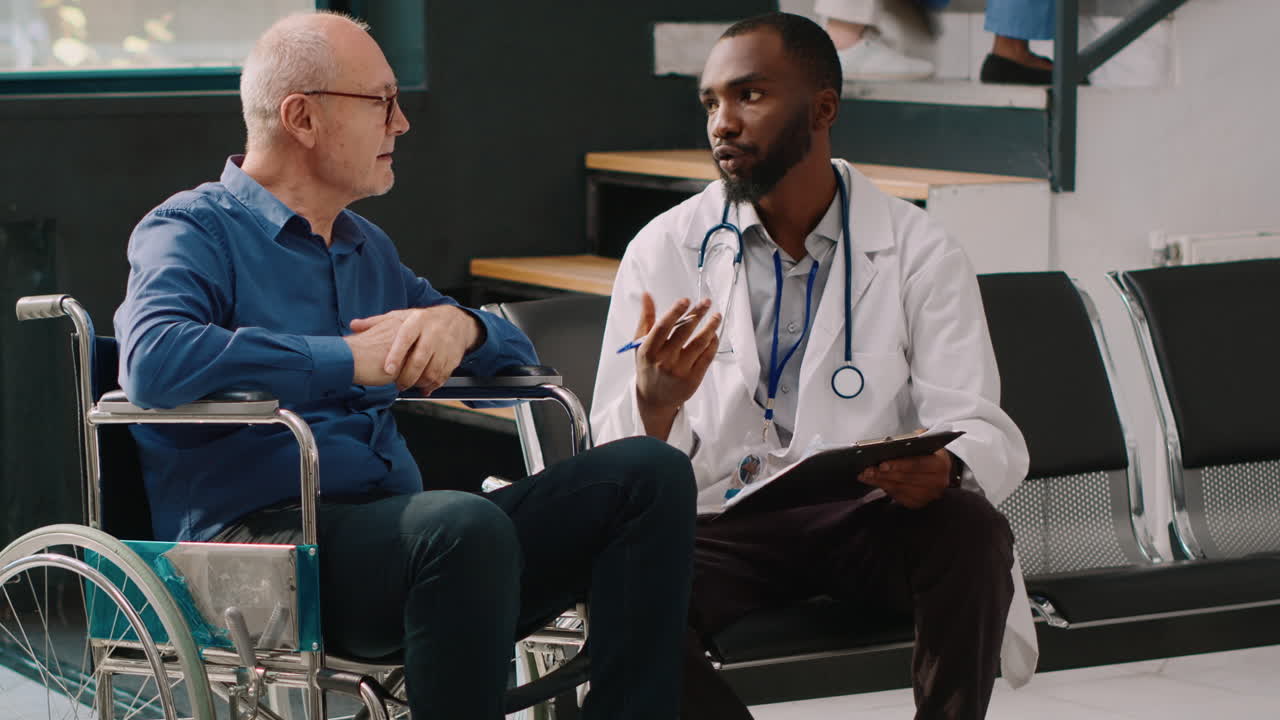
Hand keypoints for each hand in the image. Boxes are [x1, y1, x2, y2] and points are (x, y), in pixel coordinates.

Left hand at [347, 306, 482, 391]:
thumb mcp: (401, 316)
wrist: (456, 321)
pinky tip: (424, 387)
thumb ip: (377, 322)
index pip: (406, 338)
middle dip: (408, 376)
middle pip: (420, 359)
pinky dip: (433, 385)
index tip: (388, 370)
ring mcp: (445, 346)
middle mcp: (433, 332)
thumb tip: (353, 325)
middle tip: (398, 385)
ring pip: (433, 370)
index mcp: (417, 321)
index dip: (396, 355)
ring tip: (410, 385)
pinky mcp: (454, 357)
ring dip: (420, 383)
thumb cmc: (422, 321)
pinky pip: (443, 376)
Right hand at [633, 294, 720, 438]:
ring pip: (699, 343)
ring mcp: (679, 371)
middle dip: (697, 314)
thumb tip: (647, 295)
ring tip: (716, 316)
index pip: (663, 326)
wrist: (654, 399)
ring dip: (710, 327)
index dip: (675, 311)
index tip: (686, 300)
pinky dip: (712, 343)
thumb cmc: (648, 367)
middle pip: (684, 332)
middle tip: (707, 302)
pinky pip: (707, 357)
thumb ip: (645, 319)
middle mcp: (664, 361)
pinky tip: (714, 334)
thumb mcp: (640, 344)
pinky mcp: (693, 379)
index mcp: (649, 350)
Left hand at [858, 449, 953, 508]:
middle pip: (906, 478)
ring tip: (865, 475)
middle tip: (867, 470)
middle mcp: (938, 482)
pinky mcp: (919, 503)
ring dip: (880, 482)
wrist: (941, 468)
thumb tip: (890, 443)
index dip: (899, 465)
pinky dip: (885, 489)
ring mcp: (929, 495)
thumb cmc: (928, 451)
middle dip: (884, 474)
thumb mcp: (924, 440)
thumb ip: (911, 440)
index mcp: (940, 463)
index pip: (918, 464)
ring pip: (900, 489)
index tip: (882, 464)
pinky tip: (874, 482)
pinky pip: (899, 497)